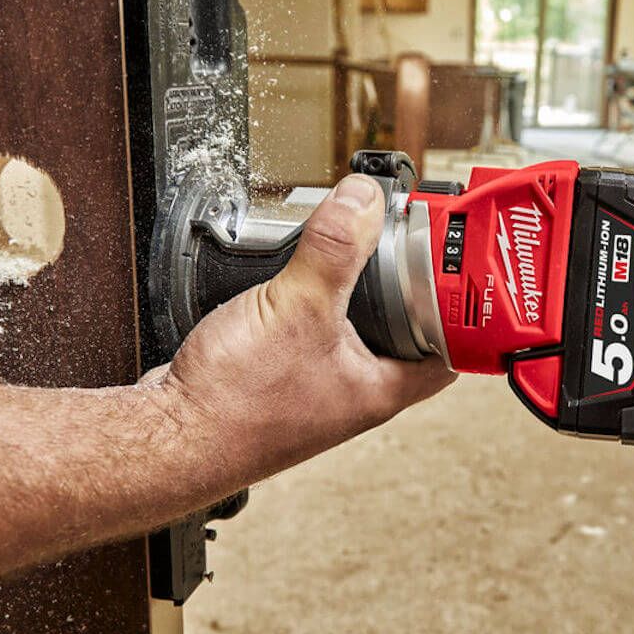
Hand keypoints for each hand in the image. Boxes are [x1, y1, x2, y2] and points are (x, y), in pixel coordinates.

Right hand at [158, 173, 455, 496]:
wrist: (170, 433)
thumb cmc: (234, 405)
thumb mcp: (298, 310)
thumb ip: (335, 250)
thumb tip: (363, 200)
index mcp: (379, 388)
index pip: (449, 350)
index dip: (462, 307)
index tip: (458, 265)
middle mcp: (354, 388)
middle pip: (403, 330)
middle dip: (404, 284)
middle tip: (406, 241)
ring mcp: (317, 381)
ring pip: (354, 325)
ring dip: (355, 287)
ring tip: (357, 246)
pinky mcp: (282, 370)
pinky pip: (311, 325)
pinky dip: (312, 294)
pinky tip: (300, 271)